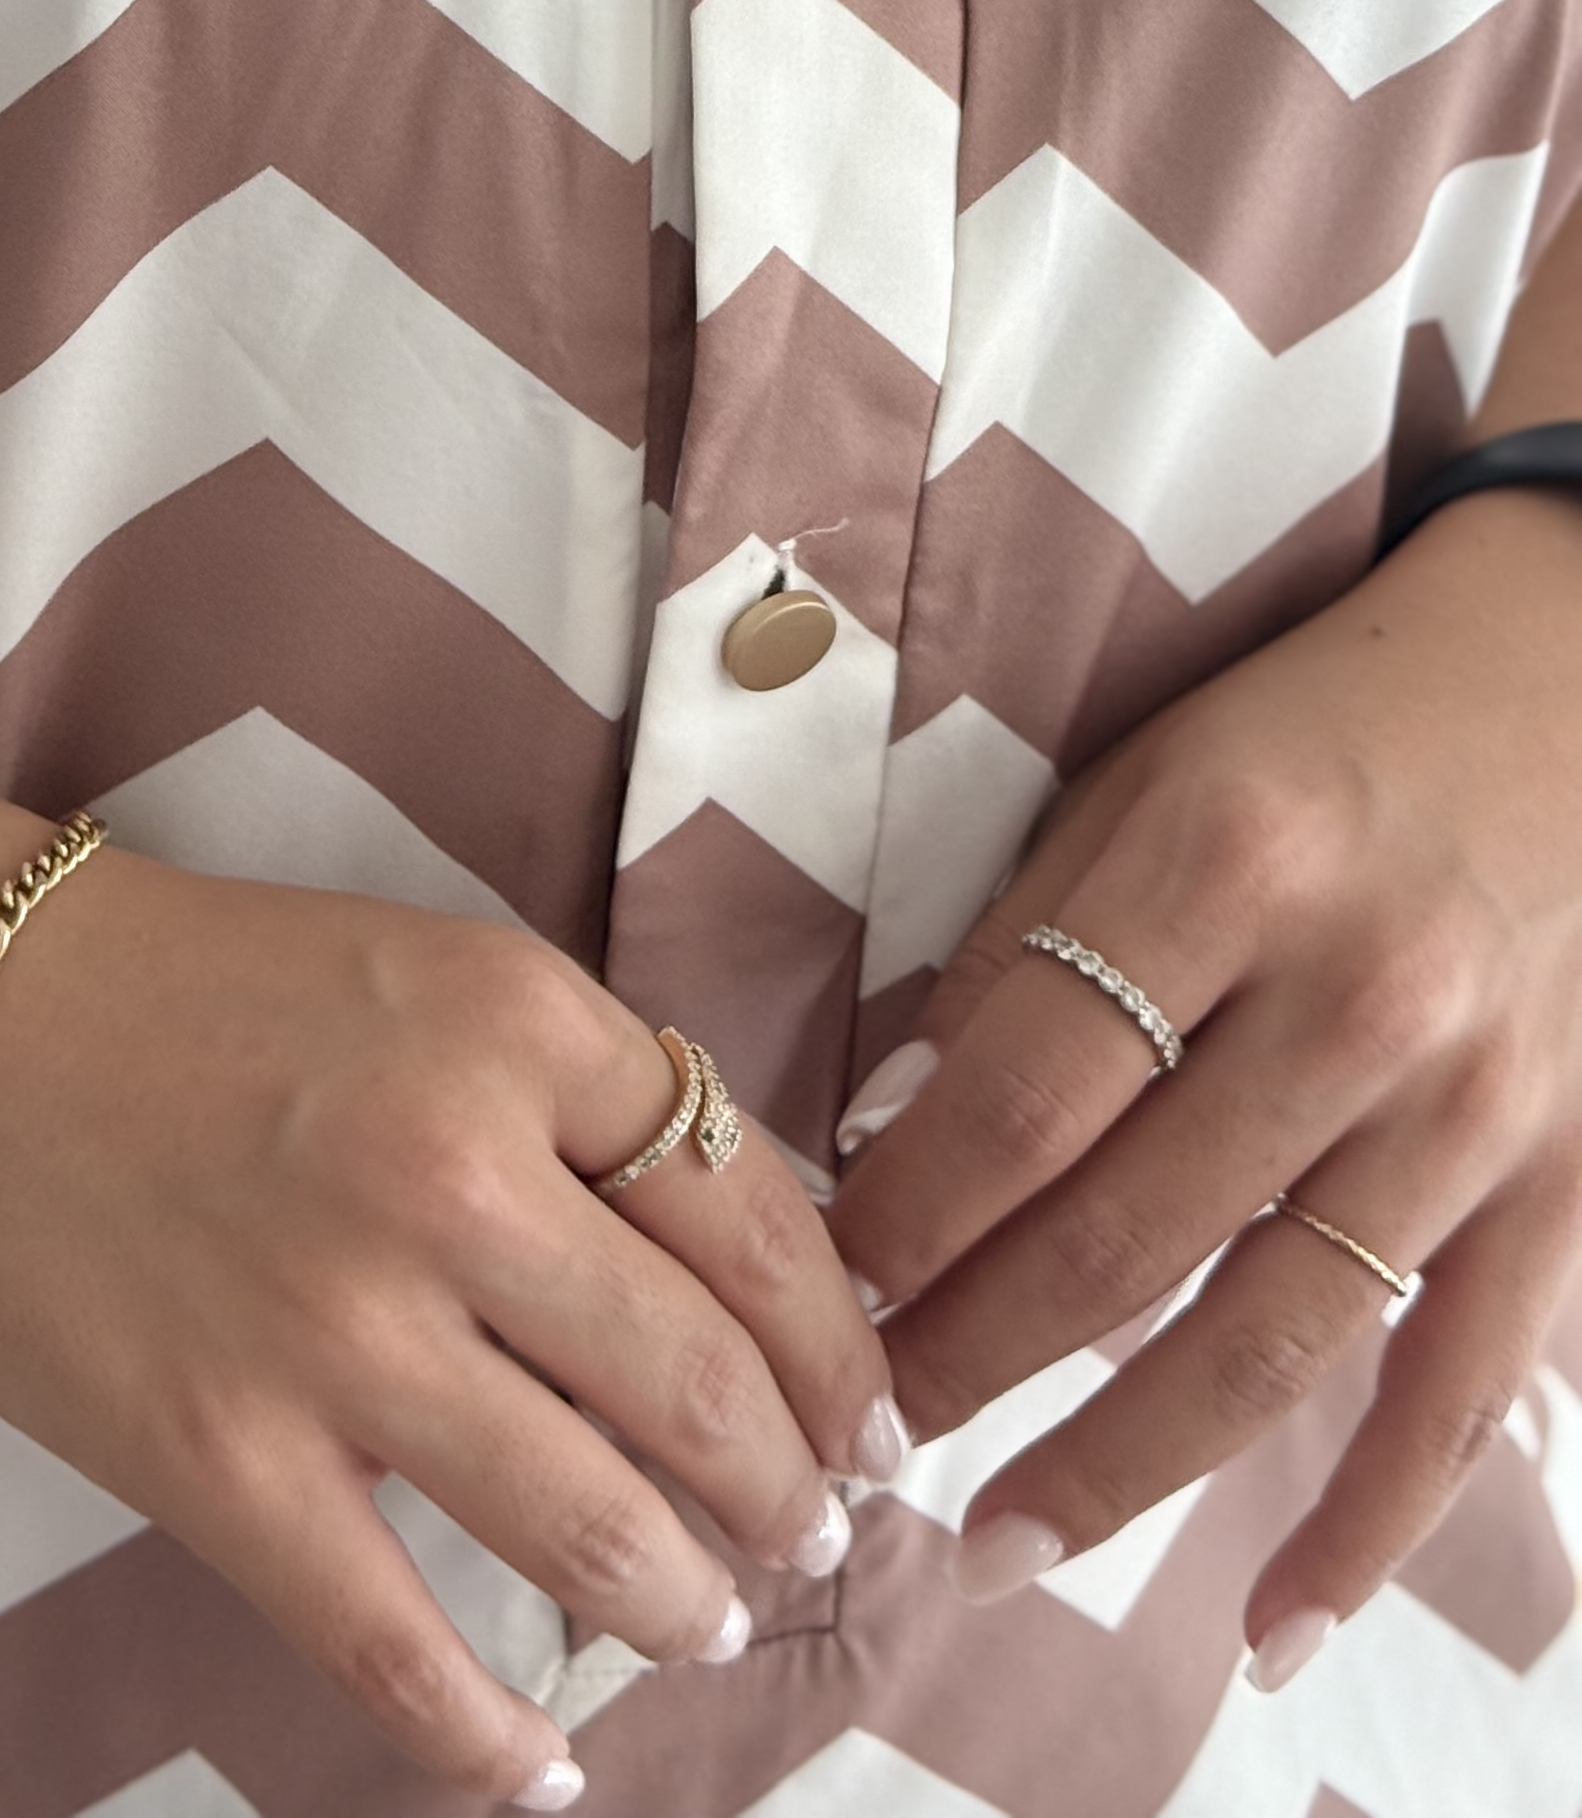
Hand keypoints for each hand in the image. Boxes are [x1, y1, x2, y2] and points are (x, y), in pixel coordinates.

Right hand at [0, 851, 900, 1806]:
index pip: (756, 1220)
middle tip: (804, 1533)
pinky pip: (401, 1650)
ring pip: (593, 1530)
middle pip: (703, 1389)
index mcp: (515, 1026)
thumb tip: (758, 1281)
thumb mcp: (435, 978)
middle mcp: (448, 1172)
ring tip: (698, 1620)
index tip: (865, 1419)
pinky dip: (492, 1738)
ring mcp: (335, 1328)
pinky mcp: (224, 1457)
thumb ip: (584, 1105)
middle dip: (786, 1494)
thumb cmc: (212, 994)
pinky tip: (541, 1762)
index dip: (840, 1347)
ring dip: (681, 1605)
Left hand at [828, 489, 1581, 1684]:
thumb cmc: (1313, 733)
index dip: (907, 1213)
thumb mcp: (1143, 782)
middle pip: (1128, 1230)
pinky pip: (1454, 1396)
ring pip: (1270, 1339)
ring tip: (994, 1546)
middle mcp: (1357, 996)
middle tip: (856, 1438)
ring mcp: (1473, 1109)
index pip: (1025, 1091)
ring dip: (1119, 1465)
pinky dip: (1365, 1528)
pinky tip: (1267, 1627)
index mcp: (1225, 862)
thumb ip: (1025, 951)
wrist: (1570, 689)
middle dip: (973, 1353)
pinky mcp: (1562, 1189)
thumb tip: (890, 1131)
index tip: (810, 1296)